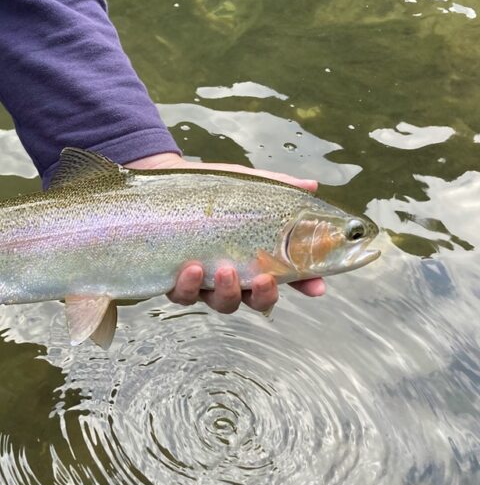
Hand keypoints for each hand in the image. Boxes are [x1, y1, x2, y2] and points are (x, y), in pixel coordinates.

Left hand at [124, 152, 325, 313]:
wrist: (167, 181)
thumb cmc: (213, 189)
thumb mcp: (247, 185)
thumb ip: (278, 188)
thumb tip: (311, 186)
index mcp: (256, 257)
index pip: (287, 278)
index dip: (305, 285)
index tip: (317, 287)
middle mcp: (232, 276)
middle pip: (254, 301)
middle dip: (263, 296)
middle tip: (263, 280)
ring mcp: (204, 281)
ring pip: (221, 303)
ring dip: (227, 292)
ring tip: (225, 270)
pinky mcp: (174, 279)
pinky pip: (183, 295)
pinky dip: (189, 287)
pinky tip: (192, 268)